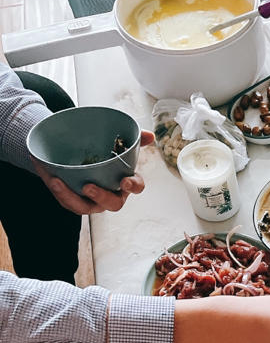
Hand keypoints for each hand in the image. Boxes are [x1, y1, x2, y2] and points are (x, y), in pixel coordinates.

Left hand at [33, 130, 153, 214]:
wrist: (80, 156)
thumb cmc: (105, 154)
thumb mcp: (118, 143)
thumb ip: (134, 139)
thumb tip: (150, 135)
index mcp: (125, 183)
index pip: (135, 187)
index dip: (133, 186)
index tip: (126, 181)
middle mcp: (110, 196)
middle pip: (111, 204)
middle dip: (100, 196)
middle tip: (88, 187)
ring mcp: (91, 201)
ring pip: (83, 206)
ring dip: (70, 196)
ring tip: (57, 181)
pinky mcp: (73, 201)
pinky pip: (64, 199)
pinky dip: (55, 187)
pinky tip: (46, 173)